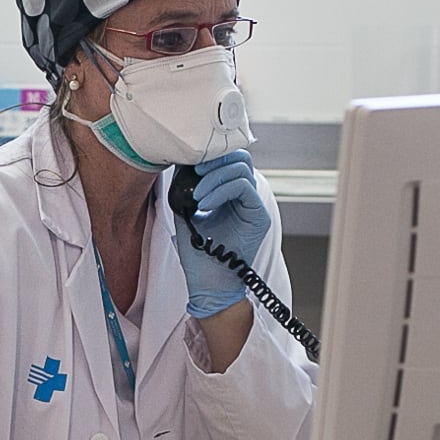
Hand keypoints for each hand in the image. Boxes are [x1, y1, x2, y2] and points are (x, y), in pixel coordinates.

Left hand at [170, 150, 273, 319]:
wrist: (208, 282)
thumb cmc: (197, 254)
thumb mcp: (186, 212)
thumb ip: (186, 187)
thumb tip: (181, 162)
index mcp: (229, 193)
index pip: (228, 160)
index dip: (211, 157)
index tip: (190, 164)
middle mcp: (244, 196)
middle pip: (239, 159)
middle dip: (214, 162)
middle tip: (195, 174)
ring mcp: (253, 205)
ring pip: (242, 170)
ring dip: (215, 178)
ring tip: (197, 197)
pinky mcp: (258, 216)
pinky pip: (244, 188)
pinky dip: (222, 191)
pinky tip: (205, 204)